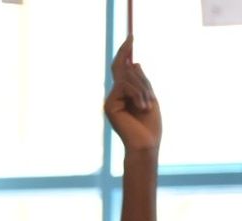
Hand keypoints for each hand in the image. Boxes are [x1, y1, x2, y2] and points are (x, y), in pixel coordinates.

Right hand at [105, 38, 160, 152]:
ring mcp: (110, 102)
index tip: (130, 39)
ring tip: (148, 106)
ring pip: (127, 79)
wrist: (144, 144)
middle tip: (131, 38)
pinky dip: (138, 94)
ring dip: (143, 88)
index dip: (125, 54)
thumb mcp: (149, 98)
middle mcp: (114, 98)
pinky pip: (125, 87)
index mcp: (124, 96)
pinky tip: (144, 107)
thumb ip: (140, 82)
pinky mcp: (109, 106)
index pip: (122, 72)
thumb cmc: (149, 126)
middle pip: (122, 71)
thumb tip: (133, 63)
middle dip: (126, 55)